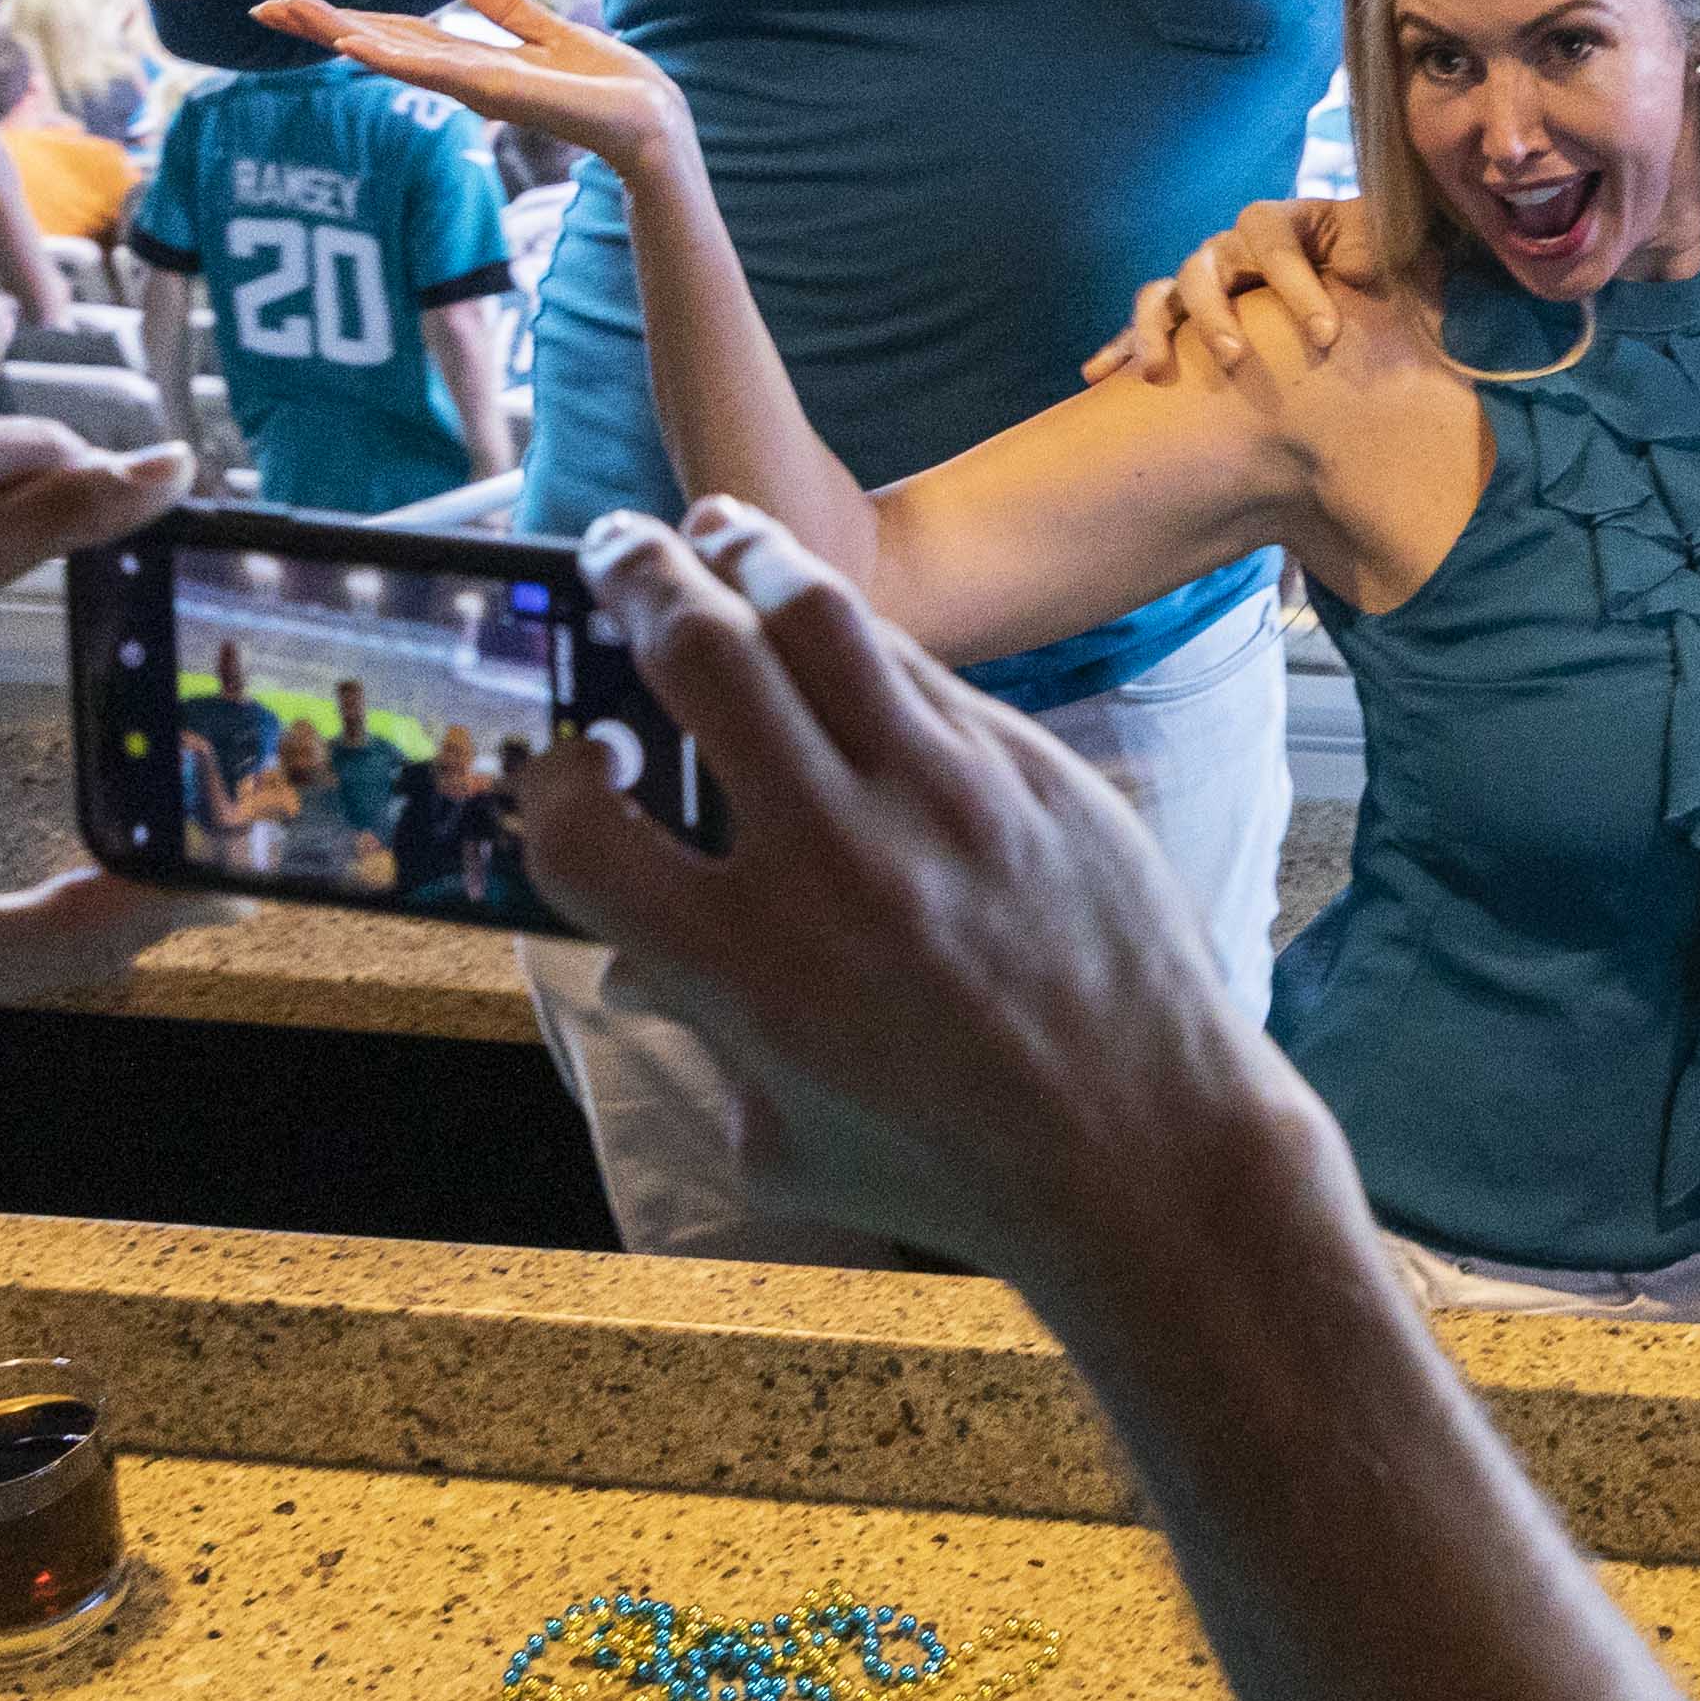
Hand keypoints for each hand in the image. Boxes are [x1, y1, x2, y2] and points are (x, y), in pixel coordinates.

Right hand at [254, 0, 676, 174]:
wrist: (652, 127)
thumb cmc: (609, 89)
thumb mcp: (554, 36)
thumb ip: (511, 13)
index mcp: (473, 61)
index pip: (396, 32)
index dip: (345, 17)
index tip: (291, 3)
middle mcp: (465, 77)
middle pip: (382, 42)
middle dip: (323, 25)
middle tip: (263, 7)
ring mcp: (477, 87)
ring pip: (397, 54)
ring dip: (344, 34)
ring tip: (294, 16)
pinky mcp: (501, 93)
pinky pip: (437, 70)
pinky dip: (394, 57)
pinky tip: (355, 46)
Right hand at [508, 499, 1328, 1283]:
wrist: (1150, 1155)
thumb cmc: (955, 1168)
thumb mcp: (780, 1135)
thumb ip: (701, 1033)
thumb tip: (641, 953)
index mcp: (745, 970)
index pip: (581, 829)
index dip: (549, 783)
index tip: (571, 760)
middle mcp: (832, 862)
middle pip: (697, 655)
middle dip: (636, 579)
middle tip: (614, 549)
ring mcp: (939, 799)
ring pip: (819, 617)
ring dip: (748, 555)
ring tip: (717, 532)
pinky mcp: (1027, 770)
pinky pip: (918, 666)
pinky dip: (855, 632)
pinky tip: (828, 625)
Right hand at [1076, 194, 1377, 390]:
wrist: (1374, 295)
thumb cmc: (1385, 274)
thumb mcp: (1398, 255)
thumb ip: (1394, 245)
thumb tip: (1380, 256)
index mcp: (1284, 223)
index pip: (1272, 238)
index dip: (1294, 283)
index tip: (1325, 334)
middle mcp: (1234, 248)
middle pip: (1204, 265)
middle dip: (1215, 314)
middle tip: (1236, 359)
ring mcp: (1205, 282)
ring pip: (1164, 293)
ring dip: (1155, 331)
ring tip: (1157, 374)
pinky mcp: (1189, 319)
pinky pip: (1146, 327)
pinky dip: (1120, 348)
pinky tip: (1096, 376)